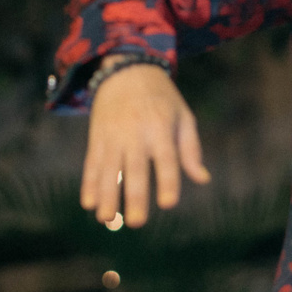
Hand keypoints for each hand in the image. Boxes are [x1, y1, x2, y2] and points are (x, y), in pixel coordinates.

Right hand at [79, 60, 210, 228]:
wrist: (125, 68)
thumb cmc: (162, 97)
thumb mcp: (183, 115)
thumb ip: (191, 149)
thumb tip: (202, 179)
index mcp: (161, 128)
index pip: (166, 159)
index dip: (167, 181)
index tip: (168, 204)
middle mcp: (136, 133)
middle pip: (135, 169)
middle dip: (134, 196)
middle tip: (136, 223)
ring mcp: (113, 136)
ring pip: (109, 169)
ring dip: (107, 195)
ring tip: (106, 219)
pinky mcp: (96, 137)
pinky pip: (91, 163)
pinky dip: (88, 183)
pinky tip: (88, 203)